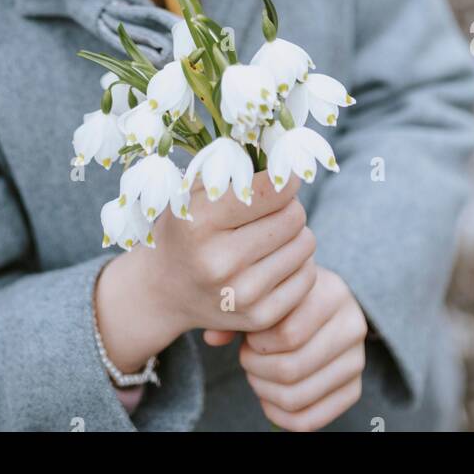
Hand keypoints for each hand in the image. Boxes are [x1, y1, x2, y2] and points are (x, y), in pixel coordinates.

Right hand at [140, 168, 316, 342]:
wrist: (164, 288)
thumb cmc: (187, 227)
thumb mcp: (195, 190)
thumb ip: (235, 169)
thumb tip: (286, 155)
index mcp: (200, 221)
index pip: (271, 190)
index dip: (285, 178)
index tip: (283, 177)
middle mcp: (219, 261)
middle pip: (293, 215)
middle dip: (288, 206)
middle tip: (271, 209)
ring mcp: (241, 294)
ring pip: (306, 244)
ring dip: (295, 233)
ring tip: (270, 235)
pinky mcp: (260, 318)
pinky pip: (308, 276)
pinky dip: (297, 263)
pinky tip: (274, 261)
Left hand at [206, 266, 367, 430]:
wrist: (317, 304)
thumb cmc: (284, 299)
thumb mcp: (265, 294)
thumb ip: (238, 312)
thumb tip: (212, 337)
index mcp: (333, 292)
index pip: (287, 334)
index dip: (256, 344)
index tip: (249, 336)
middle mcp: (354, 325)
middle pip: (291, 369)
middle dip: (256, 369)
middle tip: (247, 358)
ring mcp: (357, 359)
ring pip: (297, 397)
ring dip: (264, 391)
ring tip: (257, 373)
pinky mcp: (354, 388)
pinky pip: (309, 420)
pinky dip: (279, 416)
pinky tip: (268, 397)